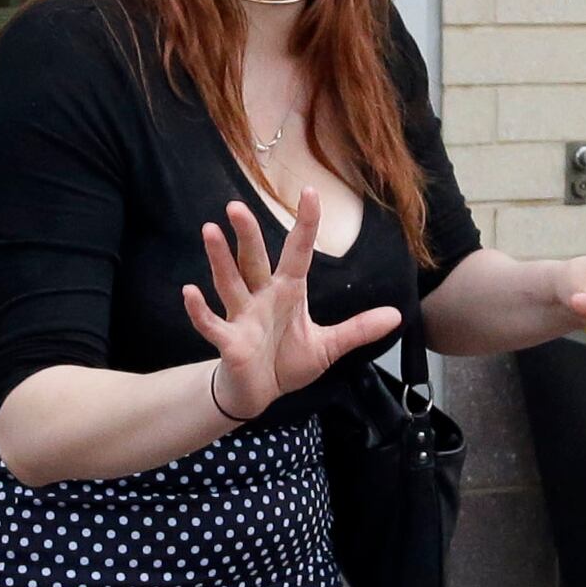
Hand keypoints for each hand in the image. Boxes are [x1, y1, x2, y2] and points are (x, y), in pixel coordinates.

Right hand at [183, 191, 404, 417]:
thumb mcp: (328, 347)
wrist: (259, 393)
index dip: (305, 225)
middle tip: (236, 206)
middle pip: (253, 261)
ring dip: (219, 259)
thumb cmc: (287, 362)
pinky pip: (211, 324)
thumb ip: (357, 330)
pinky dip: (199, 310)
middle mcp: (261, 298)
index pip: (297, 253)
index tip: (310, 192)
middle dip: (246, 234)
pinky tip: (189, 291)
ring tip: (209, 230)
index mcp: (287, 293)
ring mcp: (241, 318)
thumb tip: (396, 315)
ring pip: (229, 283)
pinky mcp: (229, 342)